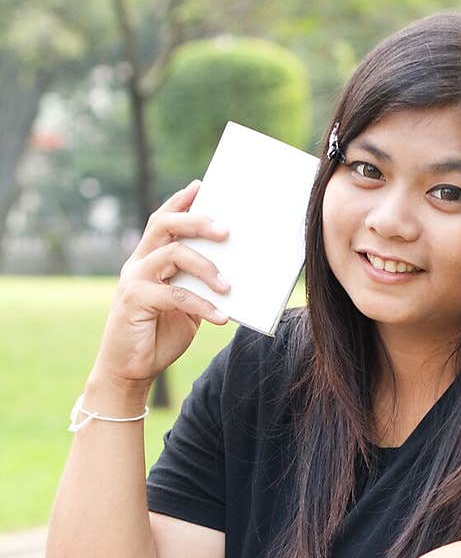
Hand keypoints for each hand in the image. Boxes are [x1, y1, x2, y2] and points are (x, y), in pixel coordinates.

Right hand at [90, 180, 230, 388]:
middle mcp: (138, 263)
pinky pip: (175, 295)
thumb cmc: (159, 336)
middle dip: (197, 221)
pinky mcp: (135, 301)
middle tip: (226, 230)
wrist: (130, 371)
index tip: (202, 186)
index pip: (163, 220)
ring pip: (172, 254)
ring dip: (206, 267)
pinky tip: (221, 316)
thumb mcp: (186, 307)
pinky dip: (201, 304)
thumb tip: (233, 273)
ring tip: (229, 285)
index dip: (180, 201)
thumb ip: (199, 286)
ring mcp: (134, 280)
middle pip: (165, 226)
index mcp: (149, 259)